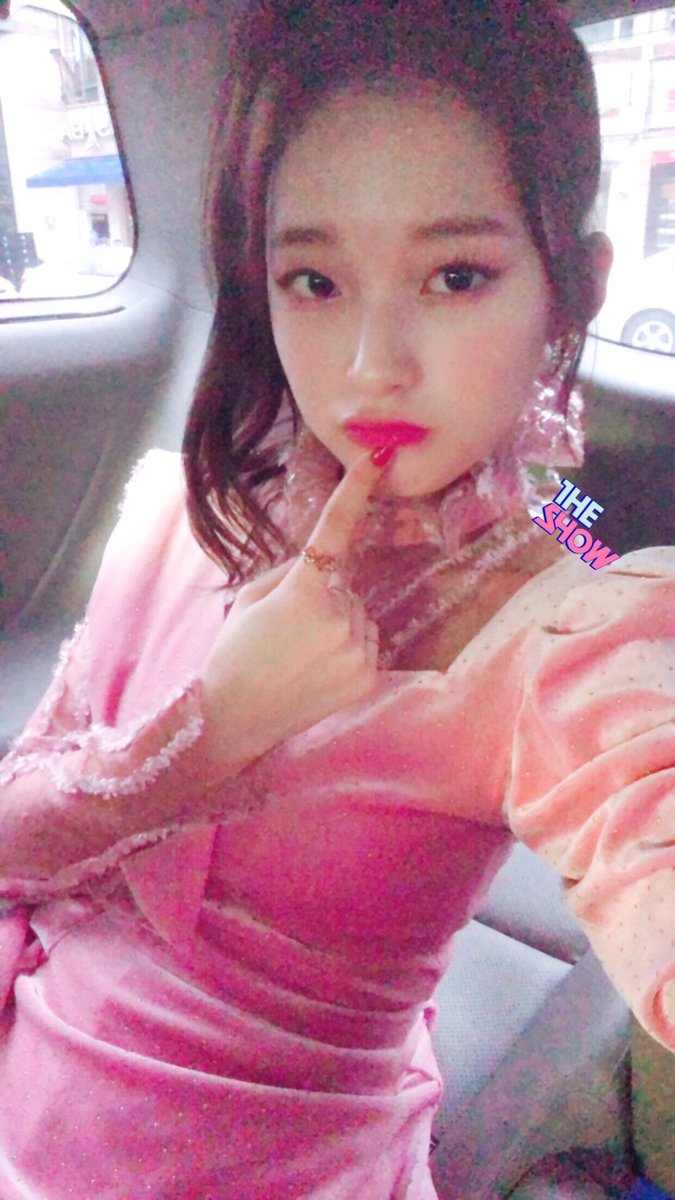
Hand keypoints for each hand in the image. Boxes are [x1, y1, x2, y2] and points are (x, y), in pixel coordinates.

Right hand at [200, 448, 391, 767]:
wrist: (233, 717)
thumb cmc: (234, 652)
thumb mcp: (250, 598)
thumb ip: (290, 572)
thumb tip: (322, 563)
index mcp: (302, 592)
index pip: (334, 531)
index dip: (356, 492)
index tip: (378, 458)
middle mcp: (337, 618)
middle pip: (344, 585)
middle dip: (323, 595)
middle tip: (287, 629)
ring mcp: (356, 651)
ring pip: (359, 614)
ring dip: (339, 623)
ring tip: (300, 654)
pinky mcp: (367, 678)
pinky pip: (367, 643)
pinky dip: (348, 650)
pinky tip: (317, 670)